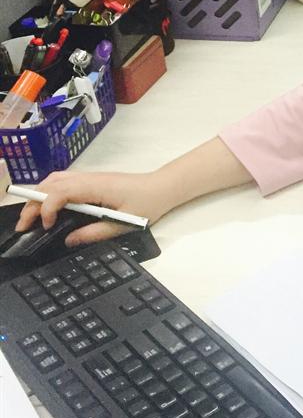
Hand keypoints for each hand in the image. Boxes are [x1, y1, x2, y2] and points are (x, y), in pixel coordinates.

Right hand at [14, 170, 176, 245]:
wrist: (163, 187)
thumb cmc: (148, 203)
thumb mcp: (123, 224)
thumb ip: (94, 233)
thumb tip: (68, 240)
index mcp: (95, 187)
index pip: (60, 192)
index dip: (46, 208)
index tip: (46, 227)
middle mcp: (89, 178)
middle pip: (50, 184)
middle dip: (33, 203)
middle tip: (24, 226)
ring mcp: (89, 177)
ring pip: (54, 180)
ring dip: (38, 196)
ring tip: (31, 218)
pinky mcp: (92, 181)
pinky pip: (63, 182)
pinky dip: (49, 192)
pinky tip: (48, 207)